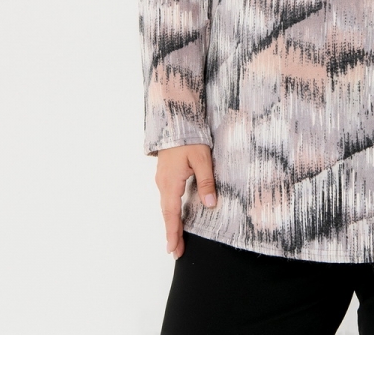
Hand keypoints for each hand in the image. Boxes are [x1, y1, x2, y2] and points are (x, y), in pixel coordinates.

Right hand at [155, 143, 216, 258]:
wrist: (175, 121)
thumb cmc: (189, 138)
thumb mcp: (202, 159)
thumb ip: (206, 181)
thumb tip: (210, 203)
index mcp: (171, 183)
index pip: (172, 214)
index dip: (173, 233)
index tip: (172, 249)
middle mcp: (163, 184)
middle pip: (167, 214)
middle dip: (172, 233)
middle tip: (175, 252)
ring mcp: (163, 180)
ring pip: (166, 207)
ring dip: (171, 223)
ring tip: (176, 239)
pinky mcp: (166, 176)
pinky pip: (167, 199)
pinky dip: (171, 212)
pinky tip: (176, 217)